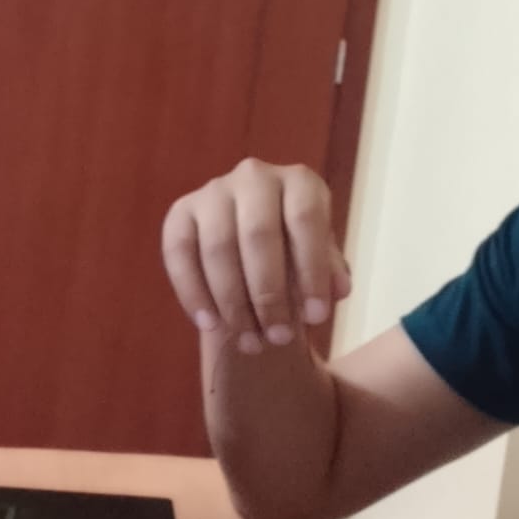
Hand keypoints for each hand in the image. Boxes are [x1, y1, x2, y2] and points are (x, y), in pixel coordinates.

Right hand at [162, 159, 352, 353]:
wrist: (255, 248)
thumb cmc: (297, 253)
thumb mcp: (320, 260)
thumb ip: (329, 272)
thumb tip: (338, 291)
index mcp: (299, 181)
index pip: (305, 219)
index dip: (312, 270)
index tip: (318, 318)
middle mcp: (254, 176)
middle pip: (258, 234)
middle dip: (269, 294)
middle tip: (280, 338)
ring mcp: (214, 191)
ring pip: (218, 247)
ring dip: (233, 302)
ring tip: (251, 342)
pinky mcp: (181, 212)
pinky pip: (180, 253)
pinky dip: (193, 293)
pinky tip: (210, 326)